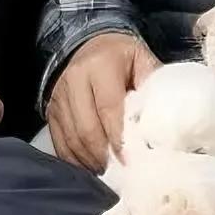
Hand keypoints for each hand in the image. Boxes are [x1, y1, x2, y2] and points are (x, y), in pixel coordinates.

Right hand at [46, 33, 158, 171]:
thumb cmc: (120, 56)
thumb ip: (152, 84)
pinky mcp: (51, 112)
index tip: (131, 159)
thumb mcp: (141, 58)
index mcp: (100, 66)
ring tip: (108, 172)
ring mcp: (59, 98)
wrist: (86, 42)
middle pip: (87, 128)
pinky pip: (60, 143)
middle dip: (104, 155)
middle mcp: (74, 81)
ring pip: (72, 139)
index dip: (119, 138)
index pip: (108, 108)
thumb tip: (163, 120)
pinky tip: (91, 168)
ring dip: (90, 161)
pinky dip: (75, 160)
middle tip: (121, 172)